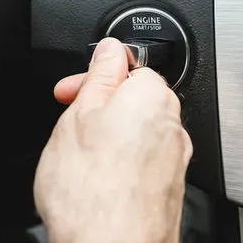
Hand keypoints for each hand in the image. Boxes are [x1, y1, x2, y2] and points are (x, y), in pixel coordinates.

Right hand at [34, 38, 191, 242]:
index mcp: (153, 96)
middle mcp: (172, 126)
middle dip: (99, 108)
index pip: (127, 65)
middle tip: (69, 123)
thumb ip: (99, 75)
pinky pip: (140, 163)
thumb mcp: (80, 114)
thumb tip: (109, 50)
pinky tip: (94, 183)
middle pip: (132, 101)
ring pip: (134, 133)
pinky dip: (117, 165)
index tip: (71, 91)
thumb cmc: (92, 192)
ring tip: (77, 159)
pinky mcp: (167, 191)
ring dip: (107, 138)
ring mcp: (173, 162)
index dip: (91, 77)